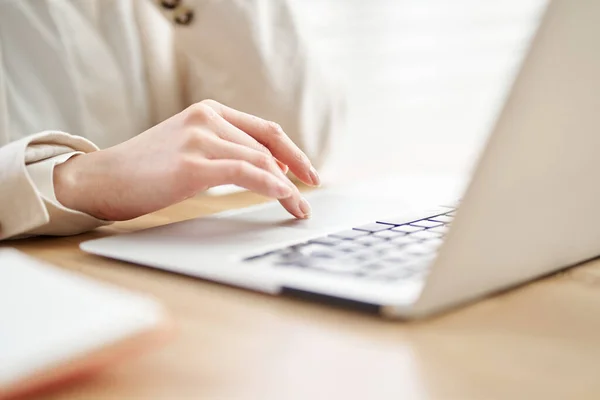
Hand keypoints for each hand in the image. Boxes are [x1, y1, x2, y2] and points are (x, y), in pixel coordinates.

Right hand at [53, 100, 320, 220]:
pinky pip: (245, 172)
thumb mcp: (190, 147)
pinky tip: (284, 196)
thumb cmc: (145, 170)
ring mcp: (199, 139)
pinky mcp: (192, 165)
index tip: (308, 173)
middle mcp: (207, 118)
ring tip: (299, 208)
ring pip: (260, 160)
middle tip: (308, 197)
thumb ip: (226, 149)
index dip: (292, 152)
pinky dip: (271, 185)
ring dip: (286, 187)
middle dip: (295, 172)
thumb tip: (268, 168)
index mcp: (209, 111)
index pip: (265, 130)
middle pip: (267, 146)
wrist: (101, 179)